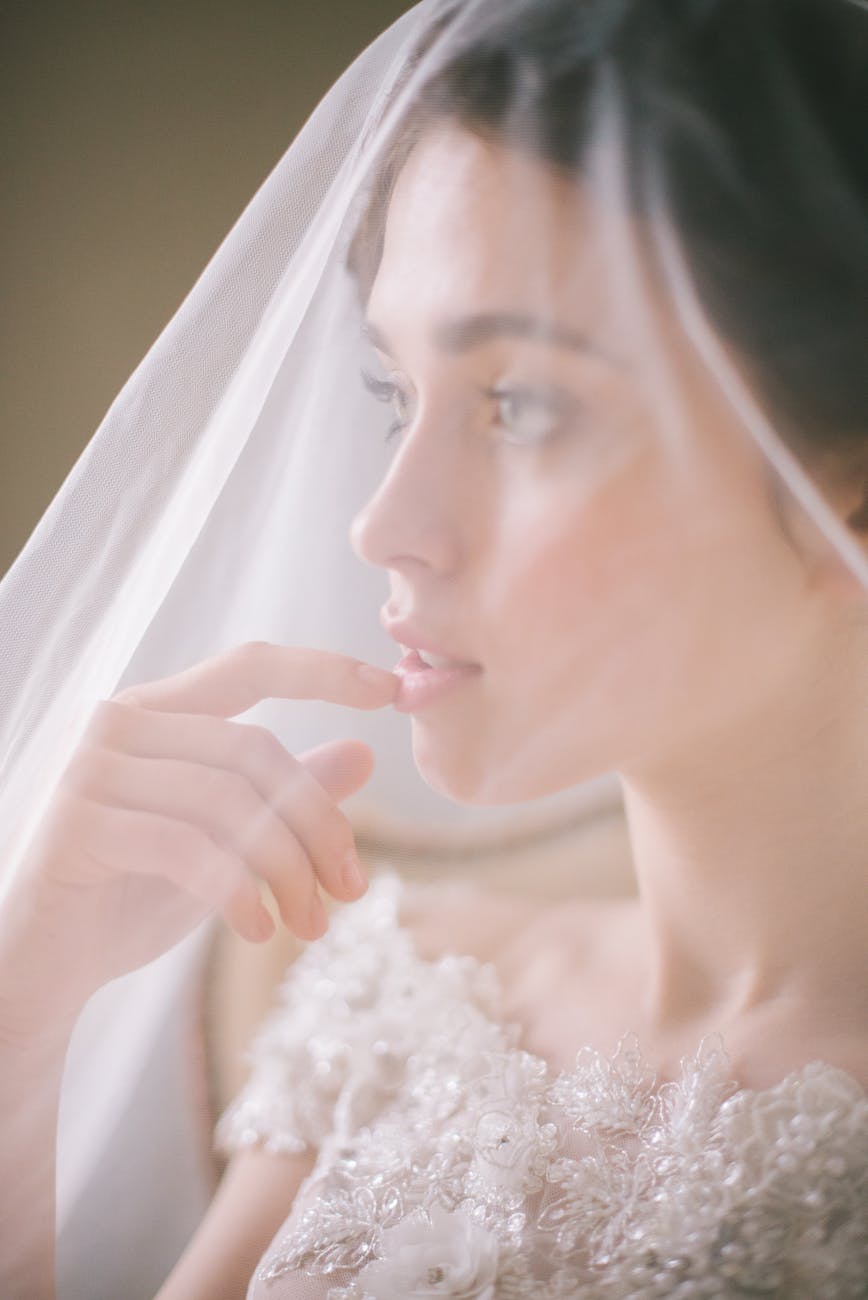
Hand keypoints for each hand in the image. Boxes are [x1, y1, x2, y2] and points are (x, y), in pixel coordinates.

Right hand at [9, 642, 398, 998]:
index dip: (322, 671)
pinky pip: (189, 847)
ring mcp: (93, 768)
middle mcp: (119, 723)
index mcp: (156, 711)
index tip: (391, 690)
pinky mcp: (81, 823)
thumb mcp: (226, 846)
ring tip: (310, 925)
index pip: (249, 666)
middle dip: (318, 825)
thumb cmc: (132, 897)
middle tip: (351, 891)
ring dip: (287, 869)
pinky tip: (261, 933)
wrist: (43, 967)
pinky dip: (238, 893)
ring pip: (231, 801)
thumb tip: (364, 754)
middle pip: (258, 751)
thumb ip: (284, 797)